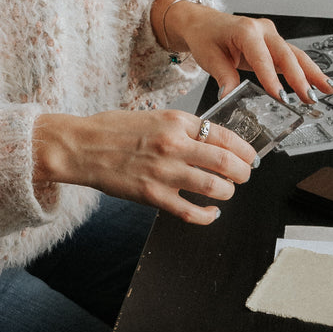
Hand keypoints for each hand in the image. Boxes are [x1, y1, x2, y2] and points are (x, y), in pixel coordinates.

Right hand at [33, 108, 254, 225]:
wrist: (82, 146)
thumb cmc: (114, 130)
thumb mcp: (155, 116)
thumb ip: (183, 128)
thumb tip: (212, 142)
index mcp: (177, 121)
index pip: (225, 135)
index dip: (245, 149)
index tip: (250, 157)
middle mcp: (174, 144)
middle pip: (227, 162)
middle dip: (244, 172)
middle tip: (245, 176)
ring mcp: (164, 172)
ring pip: (214, 187)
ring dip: (228, 192)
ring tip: (227, 192)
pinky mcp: (153, 195)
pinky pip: (191, 211)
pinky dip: (207, 216)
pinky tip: (211, 213)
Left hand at [153, 0, 332, 107]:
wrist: (203, 22)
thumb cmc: (205, 35)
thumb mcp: (209, 58)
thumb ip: (223, 77)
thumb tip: (230, 97)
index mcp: (245, 30)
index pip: (262, 57)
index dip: (272, 78)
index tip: (282, 97)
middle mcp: (262, 30)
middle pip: (286, 54)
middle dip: (300, 78)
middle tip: (310, 98)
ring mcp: (271, 35)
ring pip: (296, 55)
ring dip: (313, 73)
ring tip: (329, 89)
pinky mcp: (274, 43)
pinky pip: (293, 57)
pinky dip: (308, 70)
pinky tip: (321, 83)